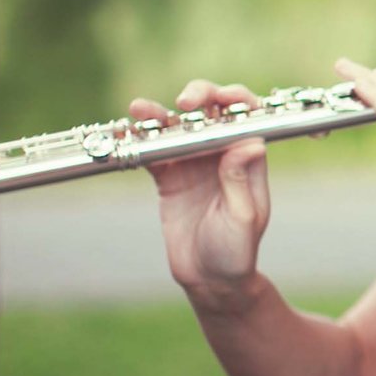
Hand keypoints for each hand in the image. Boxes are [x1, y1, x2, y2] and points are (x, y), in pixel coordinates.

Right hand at [132, 80, 271, 299]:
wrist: (210, 279)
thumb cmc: (237, 251)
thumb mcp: (243, 217)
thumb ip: (240, 180)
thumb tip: (250, 143)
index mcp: (247, 160)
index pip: (245, 118)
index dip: (236, 100)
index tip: (221, 98)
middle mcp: (221, 154)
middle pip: (211, 112)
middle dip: (200, 96)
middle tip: (185, 103)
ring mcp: (193, 162)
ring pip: (177, 126)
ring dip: (159, 114)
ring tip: (141, 109)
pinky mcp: (168, 176)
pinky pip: (152, 150)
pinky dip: (138, 139)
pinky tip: (125, 131)